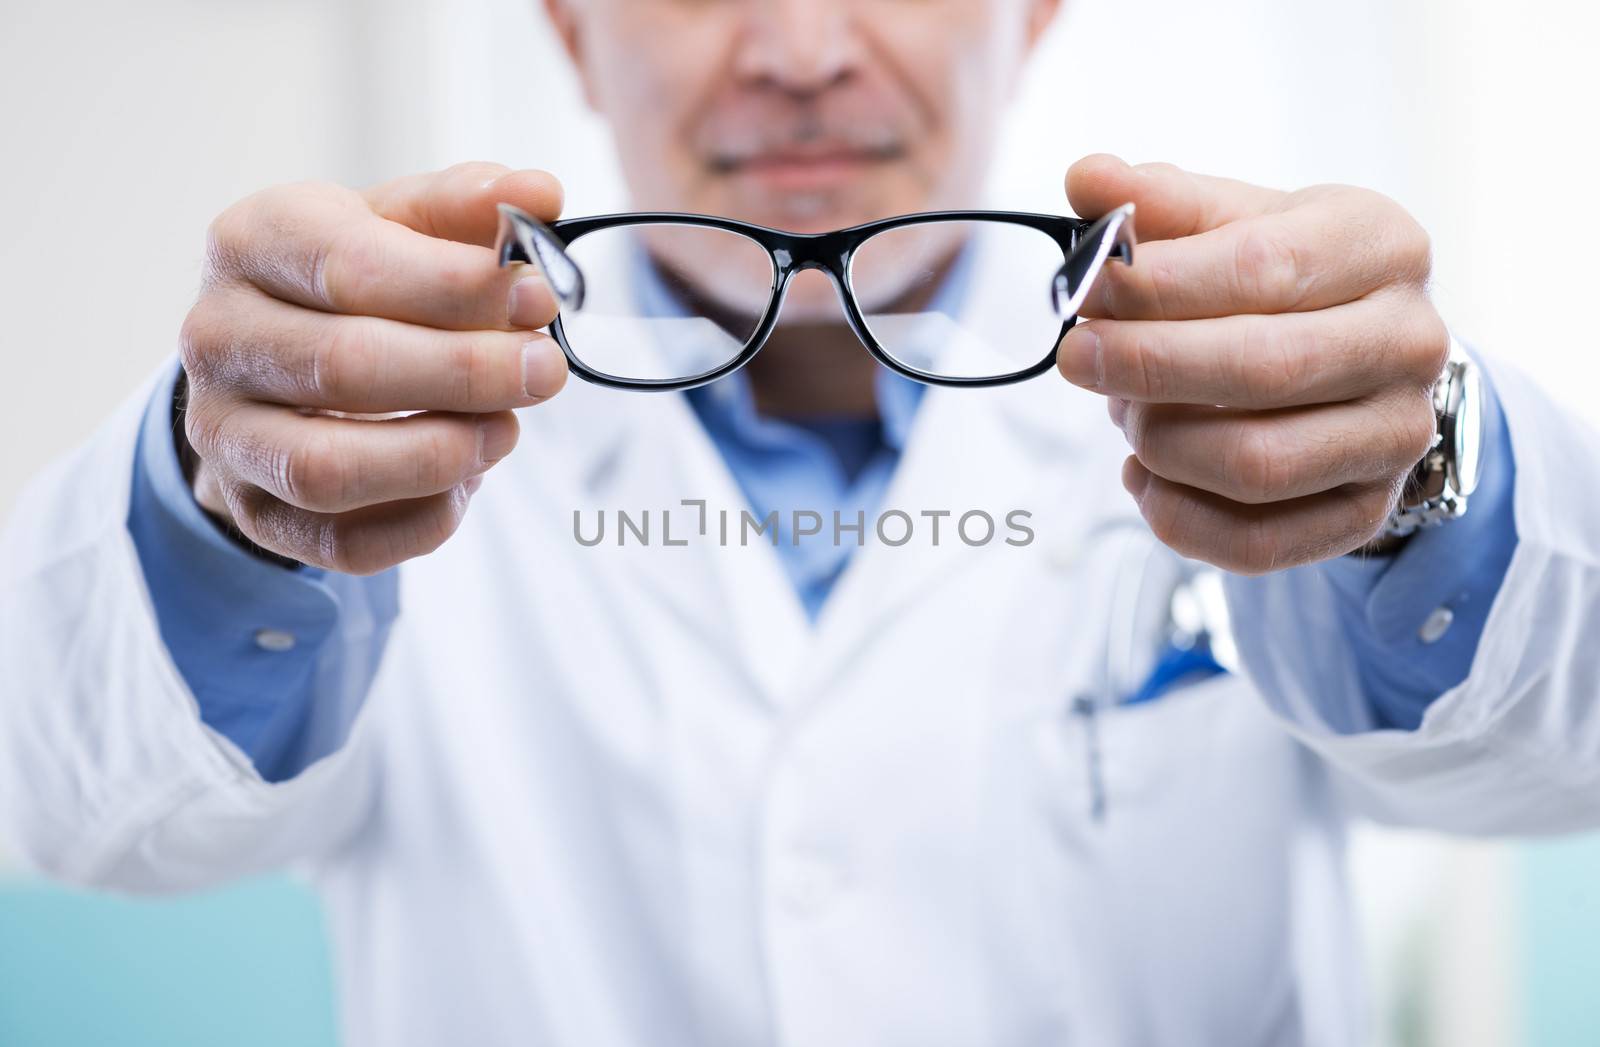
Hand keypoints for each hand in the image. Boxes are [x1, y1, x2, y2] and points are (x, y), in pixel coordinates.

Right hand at [178, 162, 568, 573]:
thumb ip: (470, 207)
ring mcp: (225, 433)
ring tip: (508, 429)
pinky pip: (343, 541)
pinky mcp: (254, 511)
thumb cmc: (354, 283)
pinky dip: (422, 519)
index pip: (351, 266)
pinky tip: (467, 481)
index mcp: (252, 242)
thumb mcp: (402, 225)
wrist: (275, 366)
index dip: (455, 285)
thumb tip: (539, 194)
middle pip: (345, 367)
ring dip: (441, 453)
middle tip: (546, 369)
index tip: (539, 296)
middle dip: (465, 372)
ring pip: (330, 469)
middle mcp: (219, 337)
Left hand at [1057, 155, 1448, 574]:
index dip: (1159, 284)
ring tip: (1124, 412)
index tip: (1083, 288)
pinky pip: (1255, 542)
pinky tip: (1143, 476)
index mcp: (1381, 246)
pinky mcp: (1364, 514)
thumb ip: (1160, 203)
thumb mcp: (1238, 221)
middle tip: (1075, 358)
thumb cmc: (1286, 280)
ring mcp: (1395, 436)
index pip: (1262, 268)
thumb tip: (1085, 179)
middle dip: (1149, 366)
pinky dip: (1176, 516)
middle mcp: (1409, 342)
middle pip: (1263, 368)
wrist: (1364, 359)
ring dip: (1161, 442)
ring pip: (1257, 464)